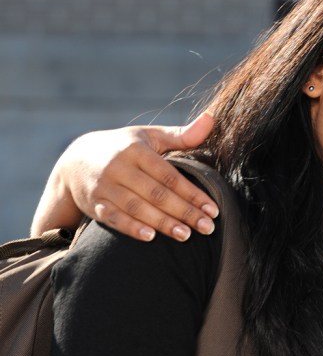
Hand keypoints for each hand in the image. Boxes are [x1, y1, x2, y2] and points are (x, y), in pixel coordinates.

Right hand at [33, 112, 217, 240]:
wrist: (76, 160)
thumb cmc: (124, 147)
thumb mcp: (150, 137)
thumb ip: (182, 134)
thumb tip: (212, 118)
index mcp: (136, 150)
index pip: (169, 176)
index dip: (192, 193)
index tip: (213, 209)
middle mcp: (118, 167)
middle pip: (156, 194)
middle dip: (184, 212)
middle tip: (208, 228)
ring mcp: (104, 186)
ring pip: (136, 207)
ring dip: (162, 223)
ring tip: (185, 235)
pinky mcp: (93, 203)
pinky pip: (112, 217)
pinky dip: (130, 227)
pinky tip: (150, 237)